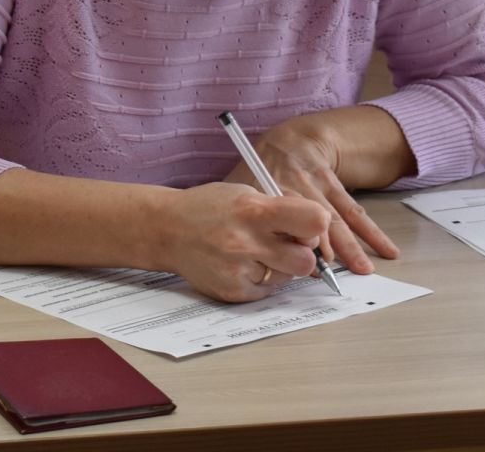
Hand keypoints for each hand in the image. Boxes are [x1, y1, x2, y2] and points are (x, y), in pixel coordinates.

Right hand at [156, 182, 333, 302]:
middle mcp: (246, 242)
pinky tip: (242, 264)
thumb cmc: (209, 208)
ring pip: (289, 278)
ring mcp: (238, 271)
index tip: (306, 225)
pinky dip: (262, 279)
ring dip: (281, 267)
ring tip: (257, 252)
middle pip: (307, 260)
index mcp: (253, 210)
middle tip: (284, 243)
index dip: (315, 225)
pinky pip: (268, 291)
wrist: (167, 230)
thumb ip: (281, 210)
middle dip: (301, 252)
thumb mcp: (245, 193)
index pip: (314, 222)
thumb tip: (316, 228)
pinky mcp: (233, 292)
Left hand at [223, 114, 399, 275]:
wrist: (293, 141)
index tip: (300, 266)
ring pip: (338, 218)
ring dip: (353, 245)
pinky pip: (355, 211)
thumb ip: (243, 211)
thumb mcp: (244, 183)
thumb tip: (238, 250)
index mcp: (272, 190)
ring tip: (364, 269)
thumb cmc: (264, 171)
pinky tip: (386, 249)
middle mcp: (297, 188)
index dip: (292, 239)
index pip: (281, 217)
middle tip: (331, 275)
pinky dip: (372, 231)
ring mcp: (319, 187)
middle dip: (324, 247)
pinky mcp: (336, 188)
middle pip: (313, 220)